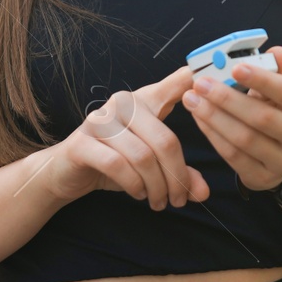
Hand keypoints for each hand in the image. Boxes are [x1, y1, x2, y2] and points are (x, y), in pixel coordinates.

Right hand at [36, 65, 211, 208]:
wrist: (66, 173)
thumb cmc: (115, 162)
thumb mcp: (152, 167)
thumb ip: (179, 174)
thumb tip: (203, 193)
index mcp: (144, 100)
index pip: (176, 84)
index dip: (197, 80)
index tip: (216, 79)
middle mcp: (123, 103)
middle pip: (165, 140)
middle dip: (177, 177)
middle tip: (179, 200)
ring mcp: (100, 120)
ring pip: (143, 156)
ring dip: (156, 186)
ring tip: (159, 202)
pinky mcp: (82, 143)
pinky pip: (118, 165)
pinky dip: (133, 185)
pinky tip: (138, 194)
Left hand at [183, 46, 281, 192]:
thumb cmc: (279, 111)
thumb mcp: (279, 91)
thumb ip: (274, 71)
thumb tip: (276, 51)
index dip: (262, 79)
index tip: (235, 67)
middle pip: (263, 118)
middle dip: (227, 99)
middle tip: (201, 84)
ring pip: (244, 139)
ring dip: (214, 117)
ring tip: (193, 99)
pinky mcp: (264, 178)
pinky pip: (233, 156)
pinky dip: (213, 135)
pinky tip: (199, 119)